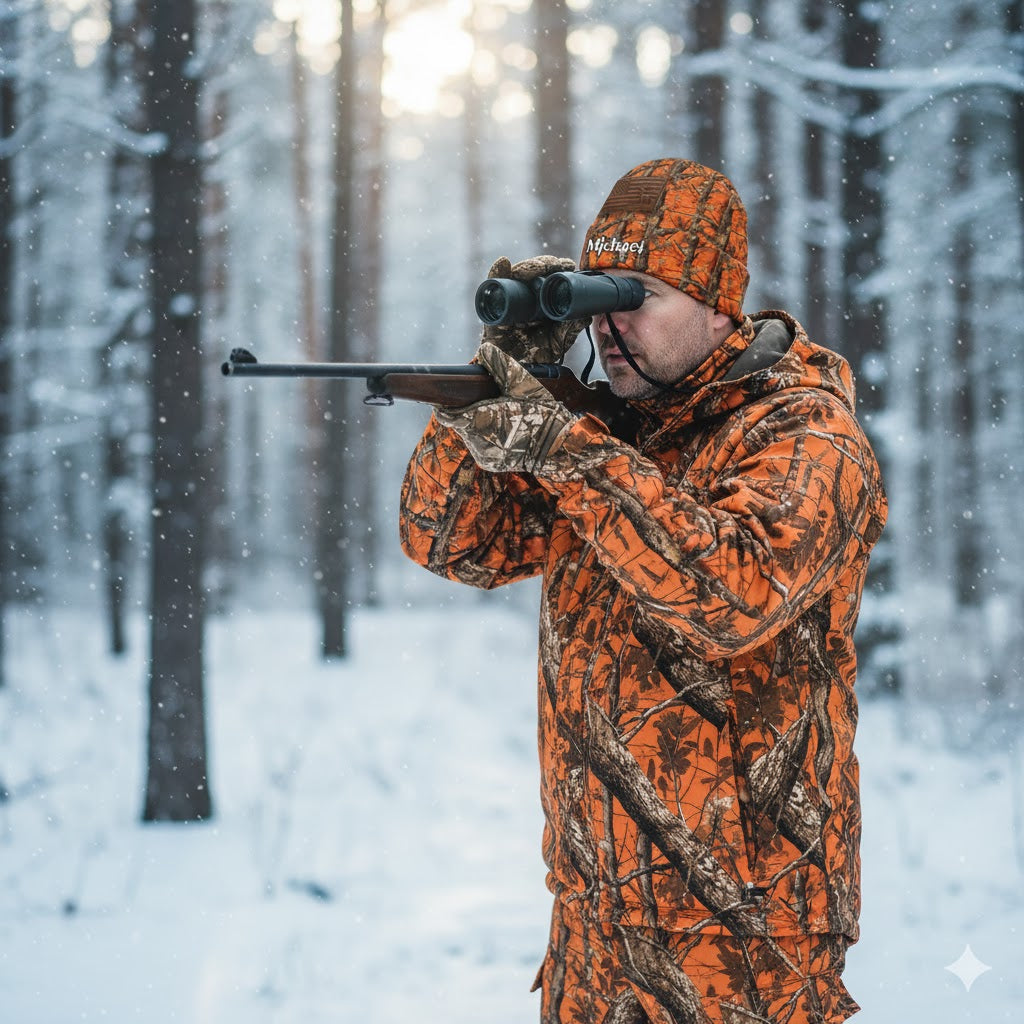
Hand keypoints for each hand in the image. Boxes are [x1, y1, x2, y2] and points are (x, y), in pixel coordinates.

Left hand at [435, 342, 577, 473]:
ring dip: (475, 426)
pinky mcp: (490, 464)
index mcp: (481, 421)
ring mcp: (484, 455)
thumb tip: (484, 350)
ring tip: (494, 417)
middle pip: (460, 424)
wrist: (559, 447)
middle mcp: (478, 442)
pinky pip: (479, 447)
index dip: (445, 405)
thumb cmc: (542, 413)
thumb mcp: (523, 385)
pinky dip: (484, 438)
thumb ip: (501, 366)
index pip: (449, 415)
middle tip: (481, 404)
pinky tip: (499, 431)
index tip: (445, 398)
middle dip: (466, 413)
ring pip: (469, 436)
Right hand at [481, 255, 589, 363]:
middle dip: (544, 264)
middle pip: (534, 271)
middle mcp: (527, 296)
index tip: (569, 266)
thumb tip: (586, 317)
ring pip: (516, 274)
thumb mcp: (555, 344)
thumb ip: (568, 332)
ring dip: (526, 267)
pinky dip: (497, 272)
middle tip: (555, 265)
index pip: (551, 277)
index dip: (559, 268)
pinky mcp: (493, 304)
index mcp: (543, 301)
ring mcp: (510, 298)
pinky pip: (493, 283)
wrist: (510, 371)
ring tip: (534, 268)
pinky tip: (504, 264)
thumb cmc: (533, 355)